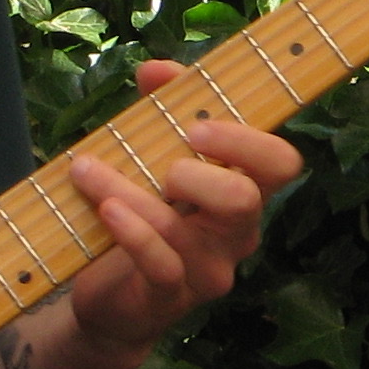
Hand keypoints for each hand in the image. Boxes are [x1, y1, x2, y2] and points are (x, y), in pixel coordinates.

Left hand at [58, 60, 302, 368]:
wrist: (106, 294)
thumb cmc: (138, 214)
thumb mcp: (148, 157)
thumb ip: (159, 110)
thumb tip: (156, 70)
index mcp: (243, 191)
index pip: (280, 163)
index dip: (248, 141)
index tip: (196, 127)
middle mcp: (237, 234)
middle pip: (246, 198)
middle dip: (200, 172)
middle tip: (162, 163)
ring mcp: (209, 270)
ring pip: (185, 228)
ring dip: (130, 191)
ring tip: (88, 170)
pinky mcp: (173, 298)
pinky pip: (162, 263)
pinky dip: (132, 230)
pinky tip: (106, 209)